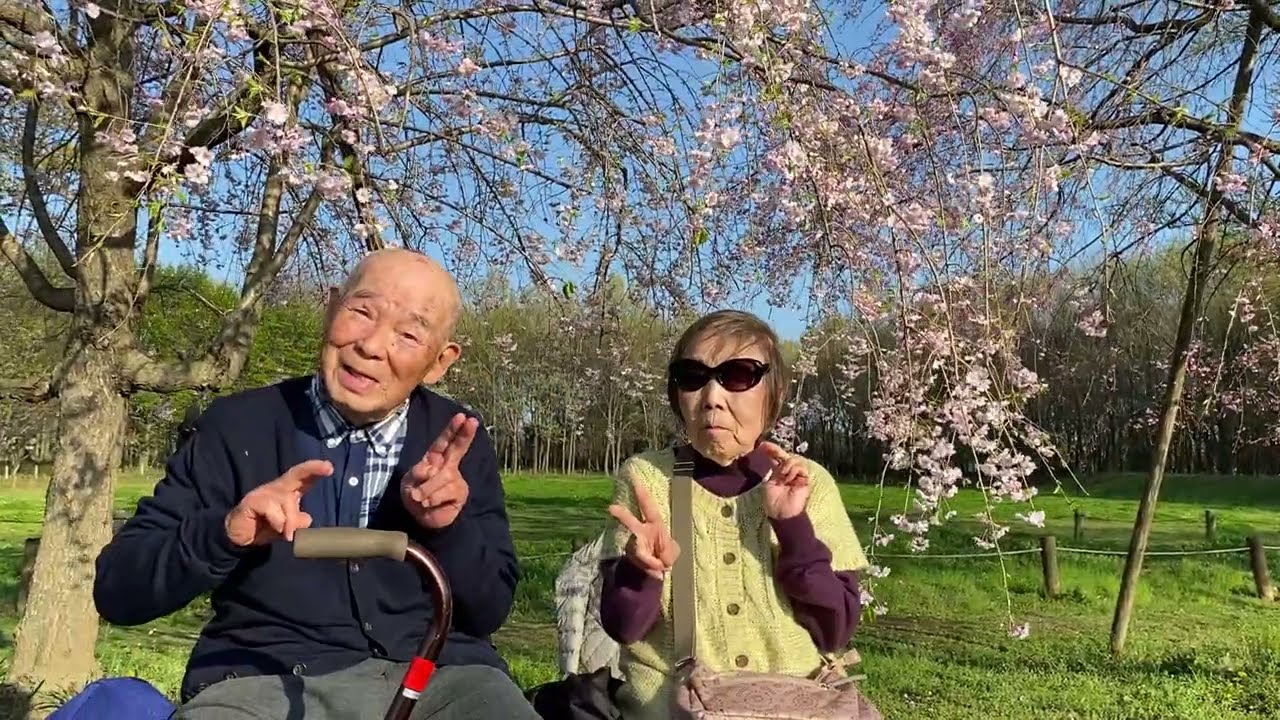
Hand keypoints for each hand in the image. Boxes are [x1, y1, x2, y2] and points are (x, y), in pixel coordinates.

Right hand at [225, 459, 333, 546]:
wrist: (240, 537)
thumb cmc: (265, 528)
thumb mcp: (286, 528)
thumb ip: (297, 523)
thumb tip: (308, 519)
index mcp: (288, 492)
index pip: (303, 479)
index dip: (315, 471)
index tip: (330, 467)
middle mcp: (278, 488)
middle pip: (296, 474)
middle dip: (312, 468)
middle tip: (328, 467)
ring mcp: (264, 492)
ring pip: (286, 501)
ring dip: (289, 521)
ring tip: (286, 534)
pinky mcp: (253, 500)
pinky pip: (272, 509)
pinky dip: (277, 522)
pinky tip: (273, 528)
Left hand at [401, 413, 476, 528]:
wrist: (421, 518)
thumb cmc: (415, 495)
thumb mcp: (409, 482)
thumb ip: (419, 474)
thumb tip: (431, 473)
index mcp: (435, 459)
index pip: (444, 442)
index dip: (452, 430)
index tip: (463, 416)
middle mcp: (448, 467)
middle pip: (458, 448)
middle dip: (465, 434)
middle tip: (473, 421)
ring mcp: (455, 480)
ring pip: (442, 478)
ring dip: (426, 490)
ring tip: (419, 499)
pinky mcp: (459, 495)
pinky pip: (444, 493)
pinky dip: (431, 500)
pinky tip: (429, 505)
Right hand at [608, 479, 679, 579]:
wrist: (658, 570)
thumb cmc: (665, 554)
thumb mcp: (671, 553)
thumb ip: (665, 555)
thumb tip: (658, 564)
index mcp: (654, 523)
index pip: (647, 506)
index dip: (641, 493)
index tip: (633, 480)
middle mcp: (641, 530)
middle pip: (630, 521)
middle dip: (621, 514)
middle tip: (611, 508)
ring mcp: (633, 542)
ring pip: (638, 551)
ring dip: (649, 561)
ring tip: (659, 565)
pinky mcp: (630, 554)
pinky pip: (640, 562)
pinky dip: (649, 567)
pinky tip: (654, 569)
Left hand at [759, 442, 811, 519]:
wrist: (782, 512)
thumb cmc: (773, 501)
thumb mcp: (769, 481)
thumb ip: (773, 468)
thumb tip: (770, 454)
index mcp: (779, 473)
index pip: (778, 458)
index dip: (773, 450)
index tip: (764, 444)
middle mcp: (789, 472)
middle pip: (787, 456)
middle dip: (778, 451)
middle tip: (770, 450)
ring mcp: (797, 475)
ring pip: (794, 460)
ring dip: (787, 465)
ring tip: (783, 475)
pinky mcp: (805, 480)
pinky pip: (802, 468)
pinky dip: (794, 470)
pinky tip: (789, 478)